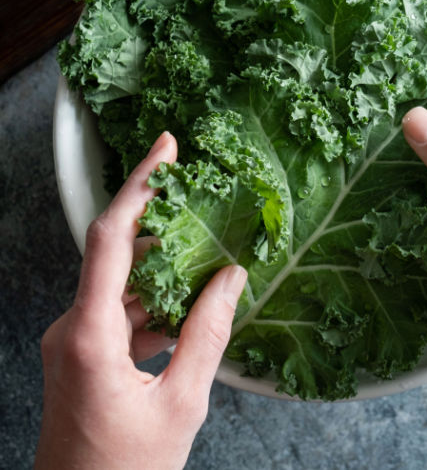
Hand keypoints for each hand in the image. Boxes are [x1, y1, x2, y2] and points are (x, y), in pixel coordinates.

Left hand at [35, 132, 247, 469]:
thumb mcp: (182, 402)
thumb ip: (209, 332)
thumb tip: (232, 277)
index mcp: (88, 336)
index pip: (111, 237)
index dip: (141, 185)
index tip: (166, 148)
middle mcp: (71, 328)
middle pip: (120, 255)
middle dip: (165, 228)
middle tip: (207, 206)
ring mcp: (73, 341)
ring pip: (123, 285)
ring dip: (166, 272)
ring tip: (211, 262)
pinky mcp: (82, 353)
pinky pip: (121, 311)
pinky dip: (156, 304)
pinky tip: (191, 310)